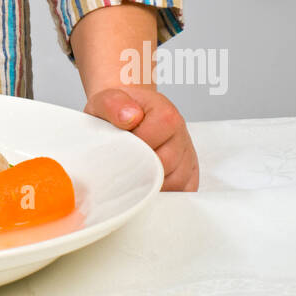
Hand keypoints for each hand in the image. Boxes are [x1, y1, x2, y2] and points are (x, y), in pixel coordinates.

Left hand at [83, 86, 199, 190]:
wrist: (125, 113)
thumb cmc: (117, 111)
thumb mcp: (106, 100)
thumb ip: (114, 103)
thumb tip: (130, 117)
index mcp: (166, 114)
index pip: (152, 144)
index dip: (131, 152)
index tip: (119, 150)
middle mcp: (181, 135)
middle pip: (164, 168)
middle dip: (139, 172)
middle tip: (122, 168)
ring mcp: (187, 156)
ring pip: (175, 184)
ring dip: (151, 187)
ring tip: (133, 176)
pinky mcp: (189, 174)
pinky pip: (182, 193)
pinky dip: (164, 195)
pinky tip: (147, 189)